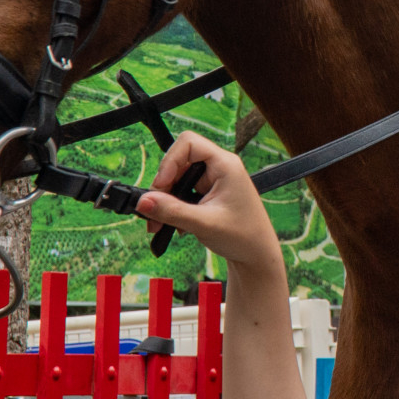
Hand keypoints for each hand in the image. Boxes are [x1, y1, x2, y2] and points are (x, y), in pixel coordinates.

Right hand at [135, 132, 284, 272]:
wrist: (256, 256)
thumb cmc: (243, 236)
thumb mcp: (203, 223)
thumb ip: (172, 211)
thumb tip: (143, 201)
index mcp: (225, 165)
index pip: (189, 143)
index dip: (170, 161)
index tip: (161, 186)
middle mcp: (219, 168)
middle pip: (179, 163)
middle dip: (163, 187)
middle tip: (153, 212)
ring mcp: (213, 181)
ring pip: (177, 179)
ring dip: (165, 201)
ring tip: (158, 224)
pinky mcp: (207, 194)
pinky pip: (182, 193)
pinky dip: (173, 208)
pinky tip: (173, 225)